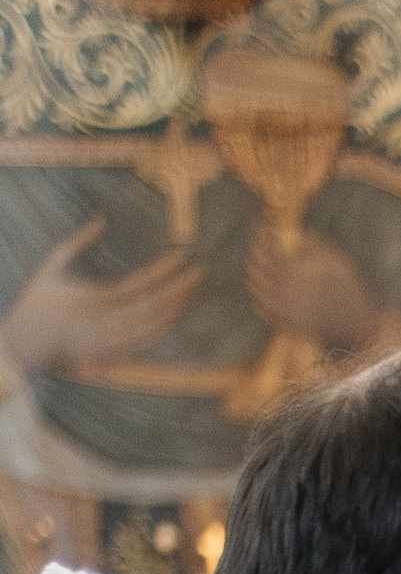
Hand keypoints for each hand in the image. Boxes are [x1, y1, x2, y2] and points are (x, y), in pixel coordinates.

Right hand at [0, 217, 200, 374]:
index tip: (182, 256)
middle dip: (180, 288)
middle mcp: (107, 321)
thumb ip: (77, 241)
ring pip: (154, 325)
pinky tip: (175, 317)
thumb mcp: (52, 265)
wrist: (26, 343)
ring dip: (176, 308)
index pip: (140, 282)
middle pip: (154, 305)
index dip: (164, 270)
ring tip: (193, 291)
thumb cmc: (37, 302)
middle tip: (200, 272)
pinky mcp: (111, 354)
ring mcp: (112, 340)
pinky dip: (162, 329)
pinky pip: (145, 343)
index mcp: (95, 298)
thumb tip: (100, 219)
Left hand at [246, 225, 380, 356]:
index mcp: (289, 269)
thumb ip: (312, 243)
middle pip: (254, 266)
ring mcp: (280, 306)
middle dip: (254, 250)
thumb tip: (300, 235)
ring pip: (254, 286)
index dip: (261, 233)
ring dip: (253, 270)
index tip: (265, 224)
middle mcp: (279, 288)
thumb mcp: (334, 256)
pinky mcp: (284, 321)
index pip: (264, 247)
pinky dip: (257, 294)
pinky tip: (262, 287)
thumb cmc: (347, 287)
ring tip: (259, 262)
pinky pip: (261, 306)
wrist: (354, 321)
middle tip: (260, 242)